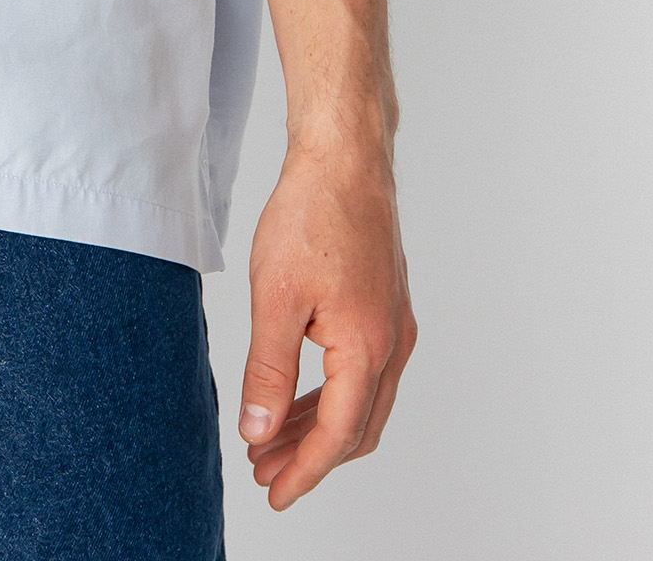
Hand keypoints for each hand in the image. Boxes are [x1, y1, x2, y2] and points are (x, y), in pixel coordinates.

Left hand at [237, 138, 415, 508]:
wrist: (345, 157)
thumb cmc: (312, 214)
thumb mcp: (276, 297)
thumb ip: (269, 371)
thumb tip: (259, 431)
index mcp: (368, 347)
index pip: (339, 436)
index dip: (305, 472)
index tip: (273, 495)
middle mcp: (392, 342)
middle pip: (357, 427)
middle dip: (310, 456)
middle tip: (264, 472)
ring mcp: (394, 324)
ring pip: (362, 401)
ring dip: (319, 426)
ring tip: (272, 439)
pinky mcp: (386, 305)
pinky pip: (365, 371)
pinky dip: (332, 394)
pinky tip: (299, 395)